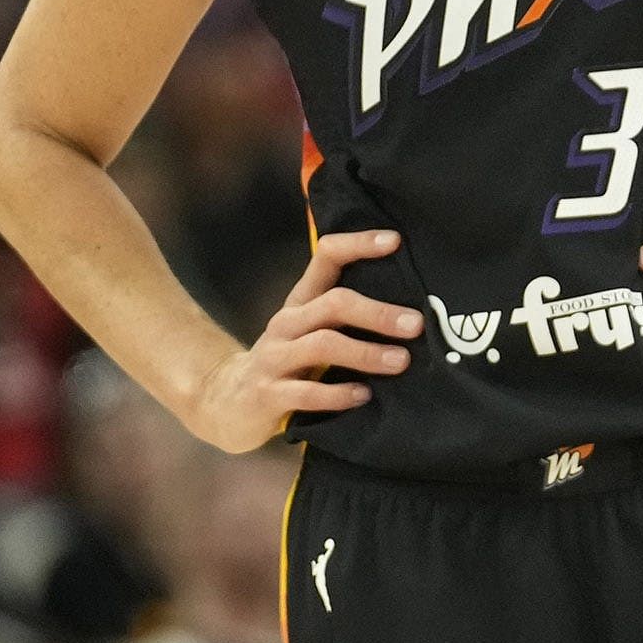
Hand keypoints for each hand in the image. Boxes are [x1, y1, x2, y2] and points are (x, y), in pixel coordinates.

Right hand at [181, 229, 421, 452]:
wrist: (227, 401)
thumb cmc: (286, 362)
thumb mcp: (309, 331)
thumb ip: (346, 317)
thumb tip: (410, 309)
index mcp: (301, 302)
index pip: (326, 257)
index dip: (359, 244)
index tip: (395, 241)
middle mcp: (287, 323)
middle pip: (333, 303)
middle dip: (377, 312)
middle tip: (415, 324)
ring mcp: (275, 358)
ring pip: (322, 345)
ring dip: (366, 353)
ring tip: (401, 362)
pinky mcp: (267, 395)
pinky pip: (306, 393)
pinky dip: (338, 394)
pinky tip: (363, 396)